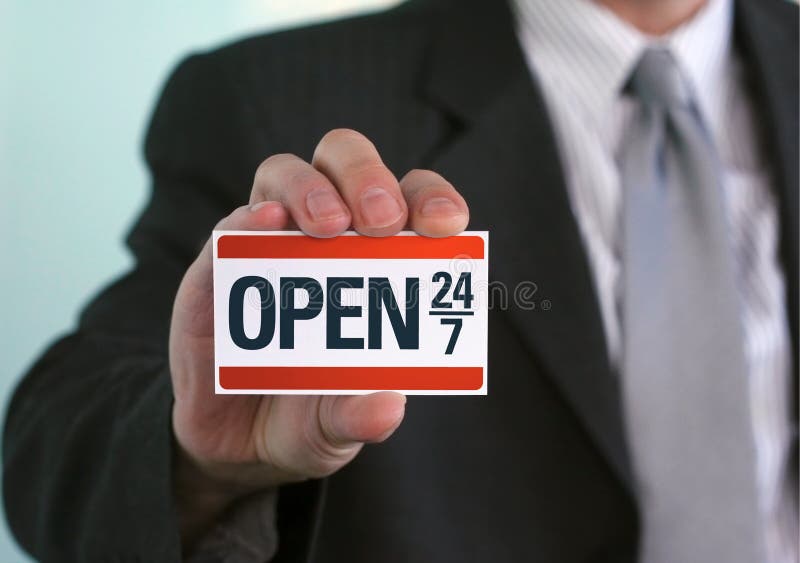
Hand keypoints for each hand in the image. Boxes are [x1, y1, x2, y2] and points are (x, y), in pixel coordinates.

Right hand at [169, 129, 468, 544]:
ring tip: (327, 226)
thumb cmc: (309, 418)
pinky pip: (230, 228)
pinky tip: (266, 225)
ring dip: (310, 189)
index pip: (412, 203)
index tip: (447, 225)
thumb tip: (387, 407)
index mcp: (379, 261)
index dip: (433, 199)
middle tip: (381, 221)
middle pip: (346, 163)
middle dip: (368, 178)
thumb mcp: (337, 428)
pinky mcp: (217, 267)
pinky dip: (249, 219)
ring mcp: (269, 246)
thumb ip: (357, 417)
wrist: (235, 443)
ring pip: (285, 175)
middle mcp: (325, 238)